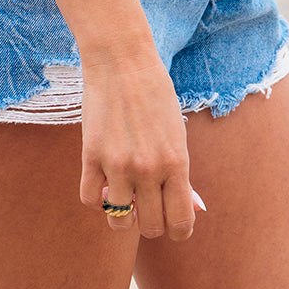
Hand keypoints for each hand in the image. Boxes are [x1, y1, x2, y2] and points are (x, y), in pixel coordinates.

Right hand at [78, 44, 196, 240]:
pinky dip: (97, 198)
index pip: (181, 222)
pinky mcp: (91, 155)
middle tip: (146, 204)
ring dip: (121, 214)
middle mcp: (149, 168)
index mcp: (177, 162)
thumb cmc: (155, 94)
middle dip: (150, 221)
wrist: (122, 60)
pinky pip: (90, 199)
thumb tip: (197, 210)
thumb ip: (183, 175)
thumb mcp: (177, 134)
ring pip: (118, 221)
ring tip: (123, 193)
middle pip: (150, 228)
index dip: (178, 228)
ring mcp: (118, 163)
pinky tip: (104, 182)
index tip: (171, 219)